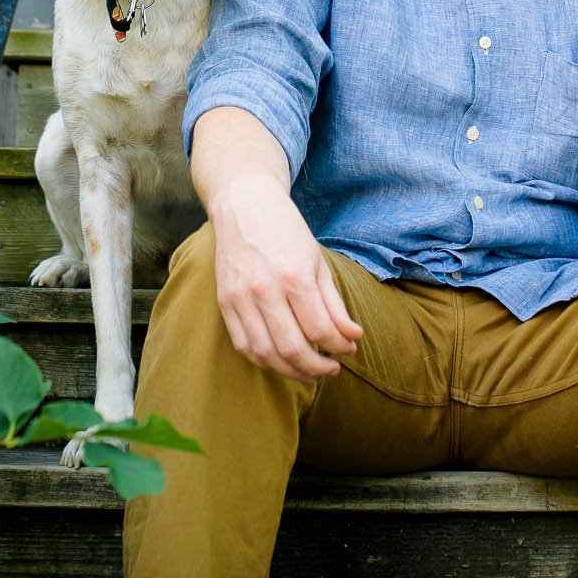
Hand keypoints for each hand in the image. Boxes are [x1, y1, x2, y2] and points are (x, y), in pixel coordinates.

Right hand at [206, 173, 363, 381]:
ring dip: (291, 371)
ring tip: (310, 372)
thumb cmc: (286, 230)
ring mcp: (240, 297)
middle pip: (292, 348)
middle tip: (332, 369)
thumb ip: (334, 304)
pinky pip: (243, 345)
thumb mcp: (318, 261)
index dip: (339, 347)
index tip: (349, 349)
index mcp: (293, 276)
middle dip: (317, 368)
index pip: (320, 329)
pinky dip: (264, 360)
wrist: (243, 204)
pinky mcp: (224, 302)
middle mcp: (264, 289)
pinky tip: (281, 361)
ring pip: (265, 354)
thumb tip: (352, 337)